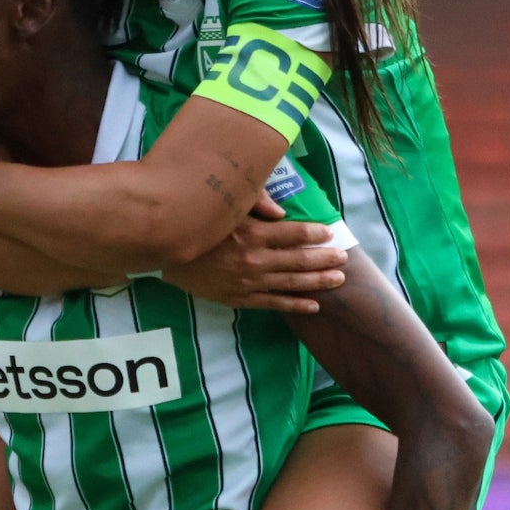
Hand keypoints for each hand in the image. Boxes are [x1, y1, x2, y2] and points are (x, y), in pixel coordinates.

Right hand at [164, 202, 347, 313]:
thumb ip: (253, 203)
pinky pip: (273, 303)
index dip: (314, 233)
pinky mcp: (240, 298)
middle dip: (324, 259)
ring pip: (291, 284)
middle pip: (298, 261)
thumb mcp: (223, 207)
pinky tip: (313, 305)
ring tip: (338, 280)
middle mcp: (254, 260)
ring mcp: (248, 282)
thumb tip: (281, 210)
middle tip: (344, 258)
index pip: (293, 233)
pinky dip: (295, 305)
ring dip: (317, 282)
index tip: (329, 232)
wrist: (165, 255)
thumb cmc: (196, 226)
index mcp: (252, 234)